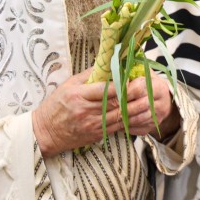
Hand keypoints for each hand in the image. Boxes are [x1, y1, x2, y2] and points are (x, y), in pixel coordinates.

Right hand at [32, 71, 179, 155]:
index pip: (106, 90)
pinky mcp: (98, 135)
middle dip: (136, 96)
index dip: (123, 85)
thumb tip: (107, 64)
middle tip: (152, 87)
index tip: (137, 78)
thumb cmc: (55, 106)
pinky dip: (133, 123)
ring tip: (154, 102)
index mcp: (79, 96)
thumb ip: (87, 75)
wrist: (45, 133)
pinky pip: (119, 128)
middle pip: (117, 104)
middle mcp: (88, 112)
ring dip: (139, 110)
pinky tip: (145, 117)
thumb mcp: (67, 85)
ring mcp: (94, 125)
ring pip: (121, 117)